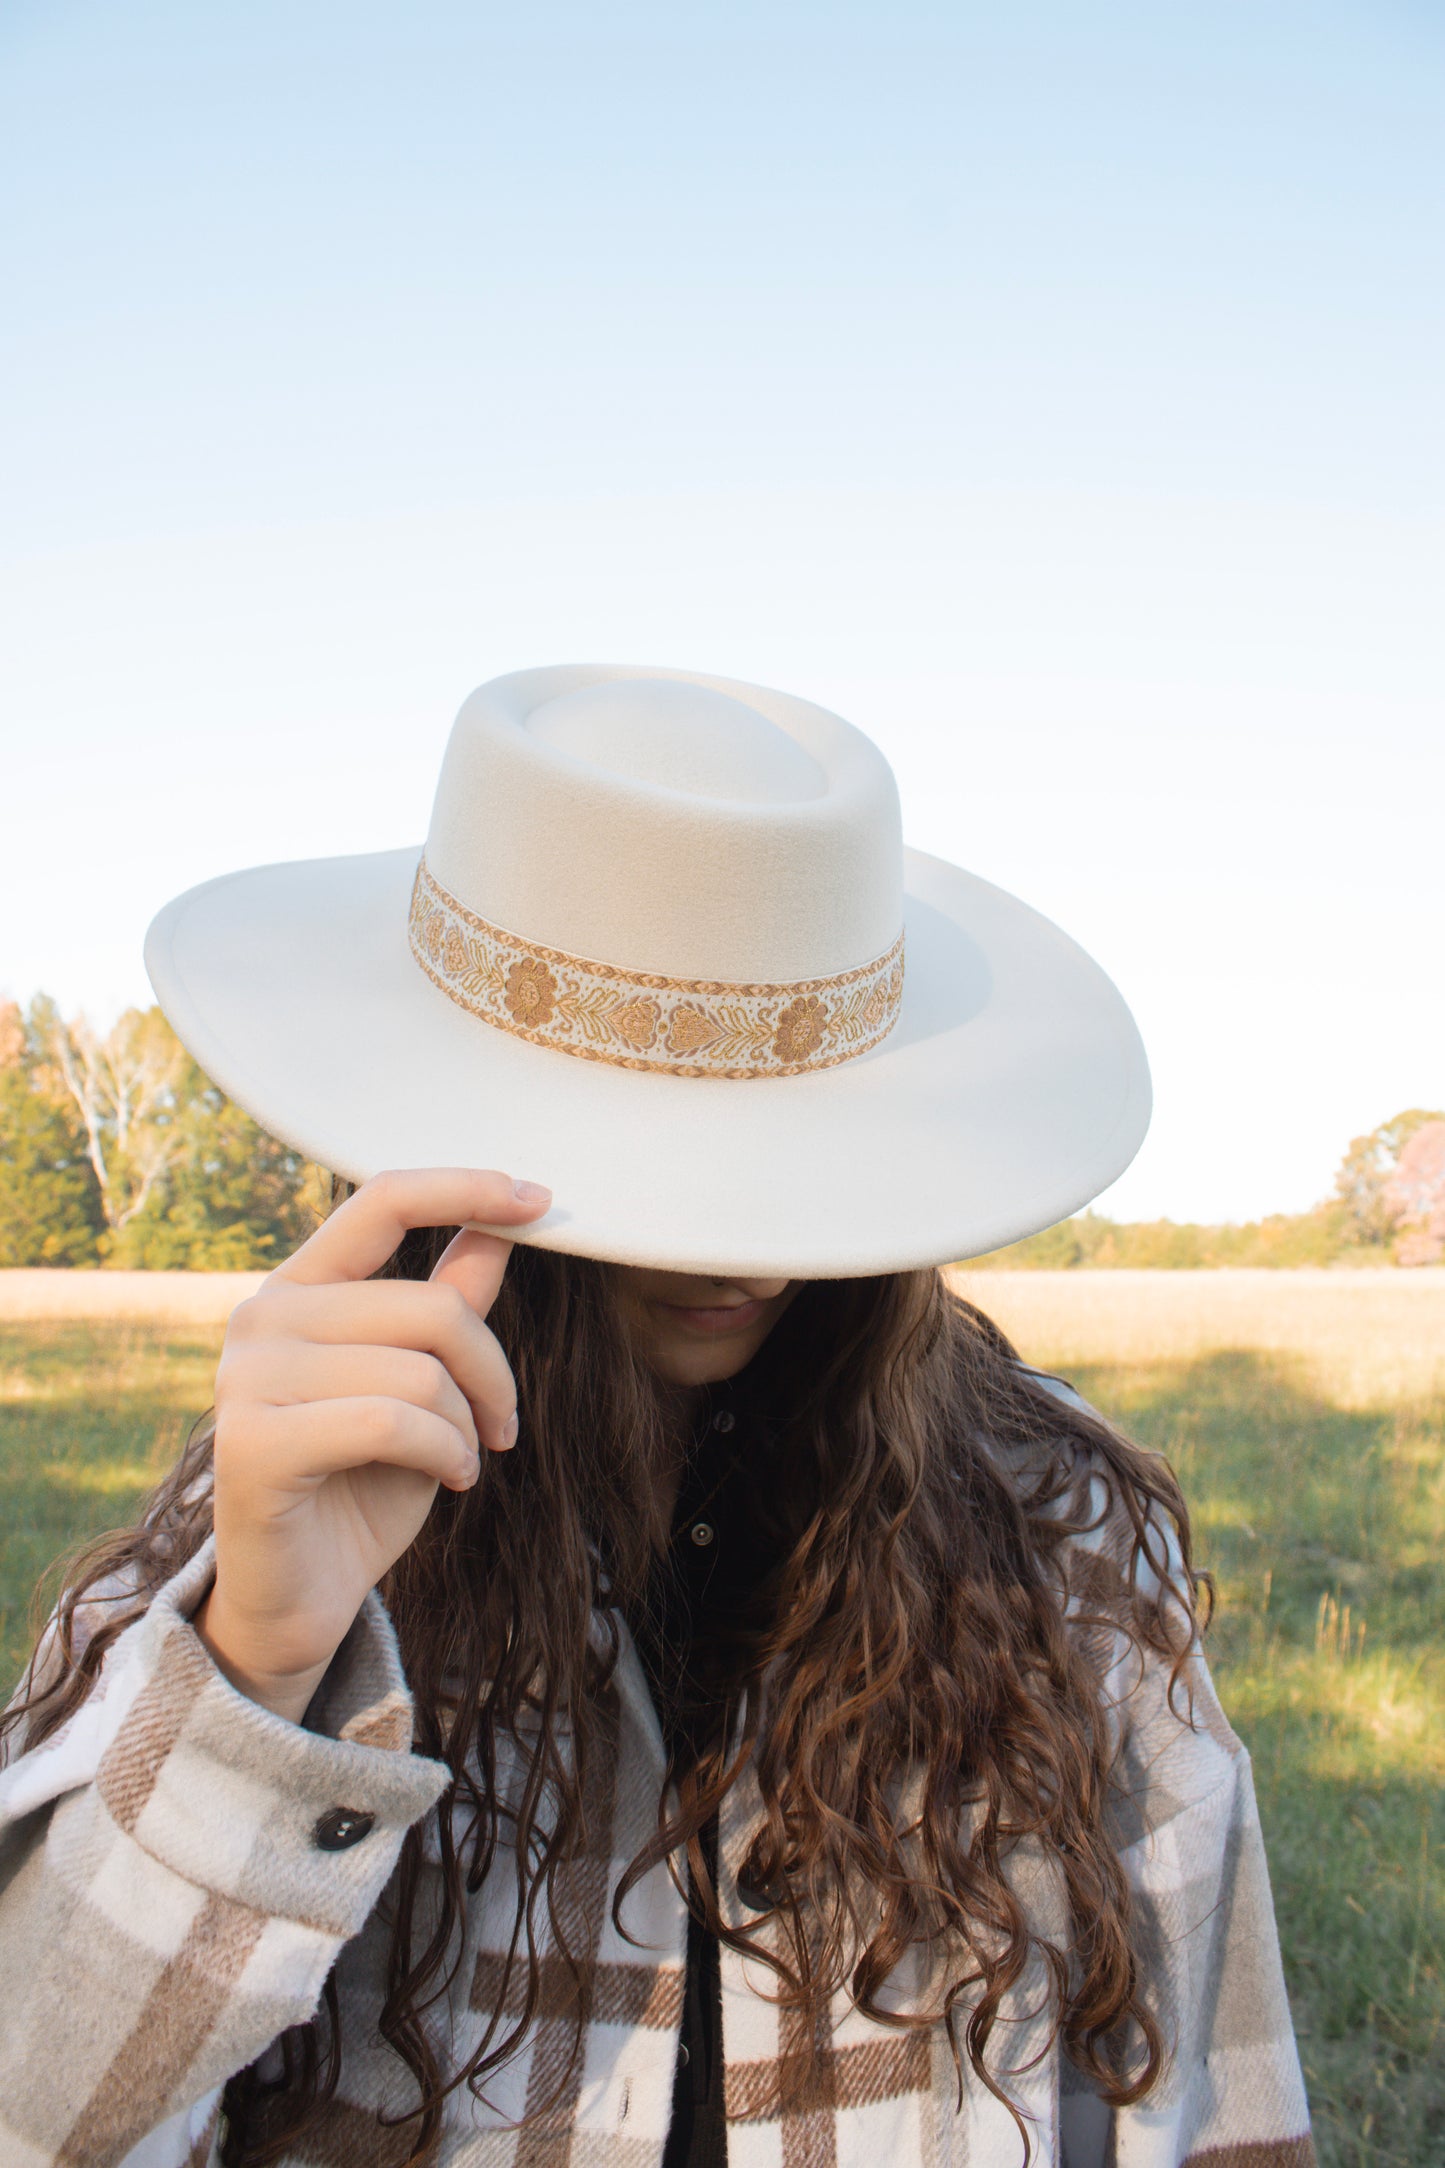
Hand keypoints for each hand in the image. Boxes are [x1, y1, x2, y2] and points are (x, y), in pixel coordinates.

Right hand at [195, 1168, 550, 1722]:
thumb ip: (448, 1302)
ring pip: (419, 1372)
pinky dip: (444, 1455)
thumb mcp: (423, 1382)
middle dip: (492, 1372)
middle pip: (430, 1308)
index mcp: (300, 1287)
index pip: (383, 1200)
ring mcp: (248, 1378)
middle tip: (504, 1423)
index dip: (466, 1189)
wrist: (304, 1596)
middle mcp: (262, 1317)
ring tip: (462, 1458)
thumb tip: (502, 1223)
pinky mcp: (254, 1444)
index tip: (541, 1199)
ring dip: (466, 1426)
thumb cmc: (364, 1482)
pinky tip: (447, 1480)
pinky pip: (392, 1423)